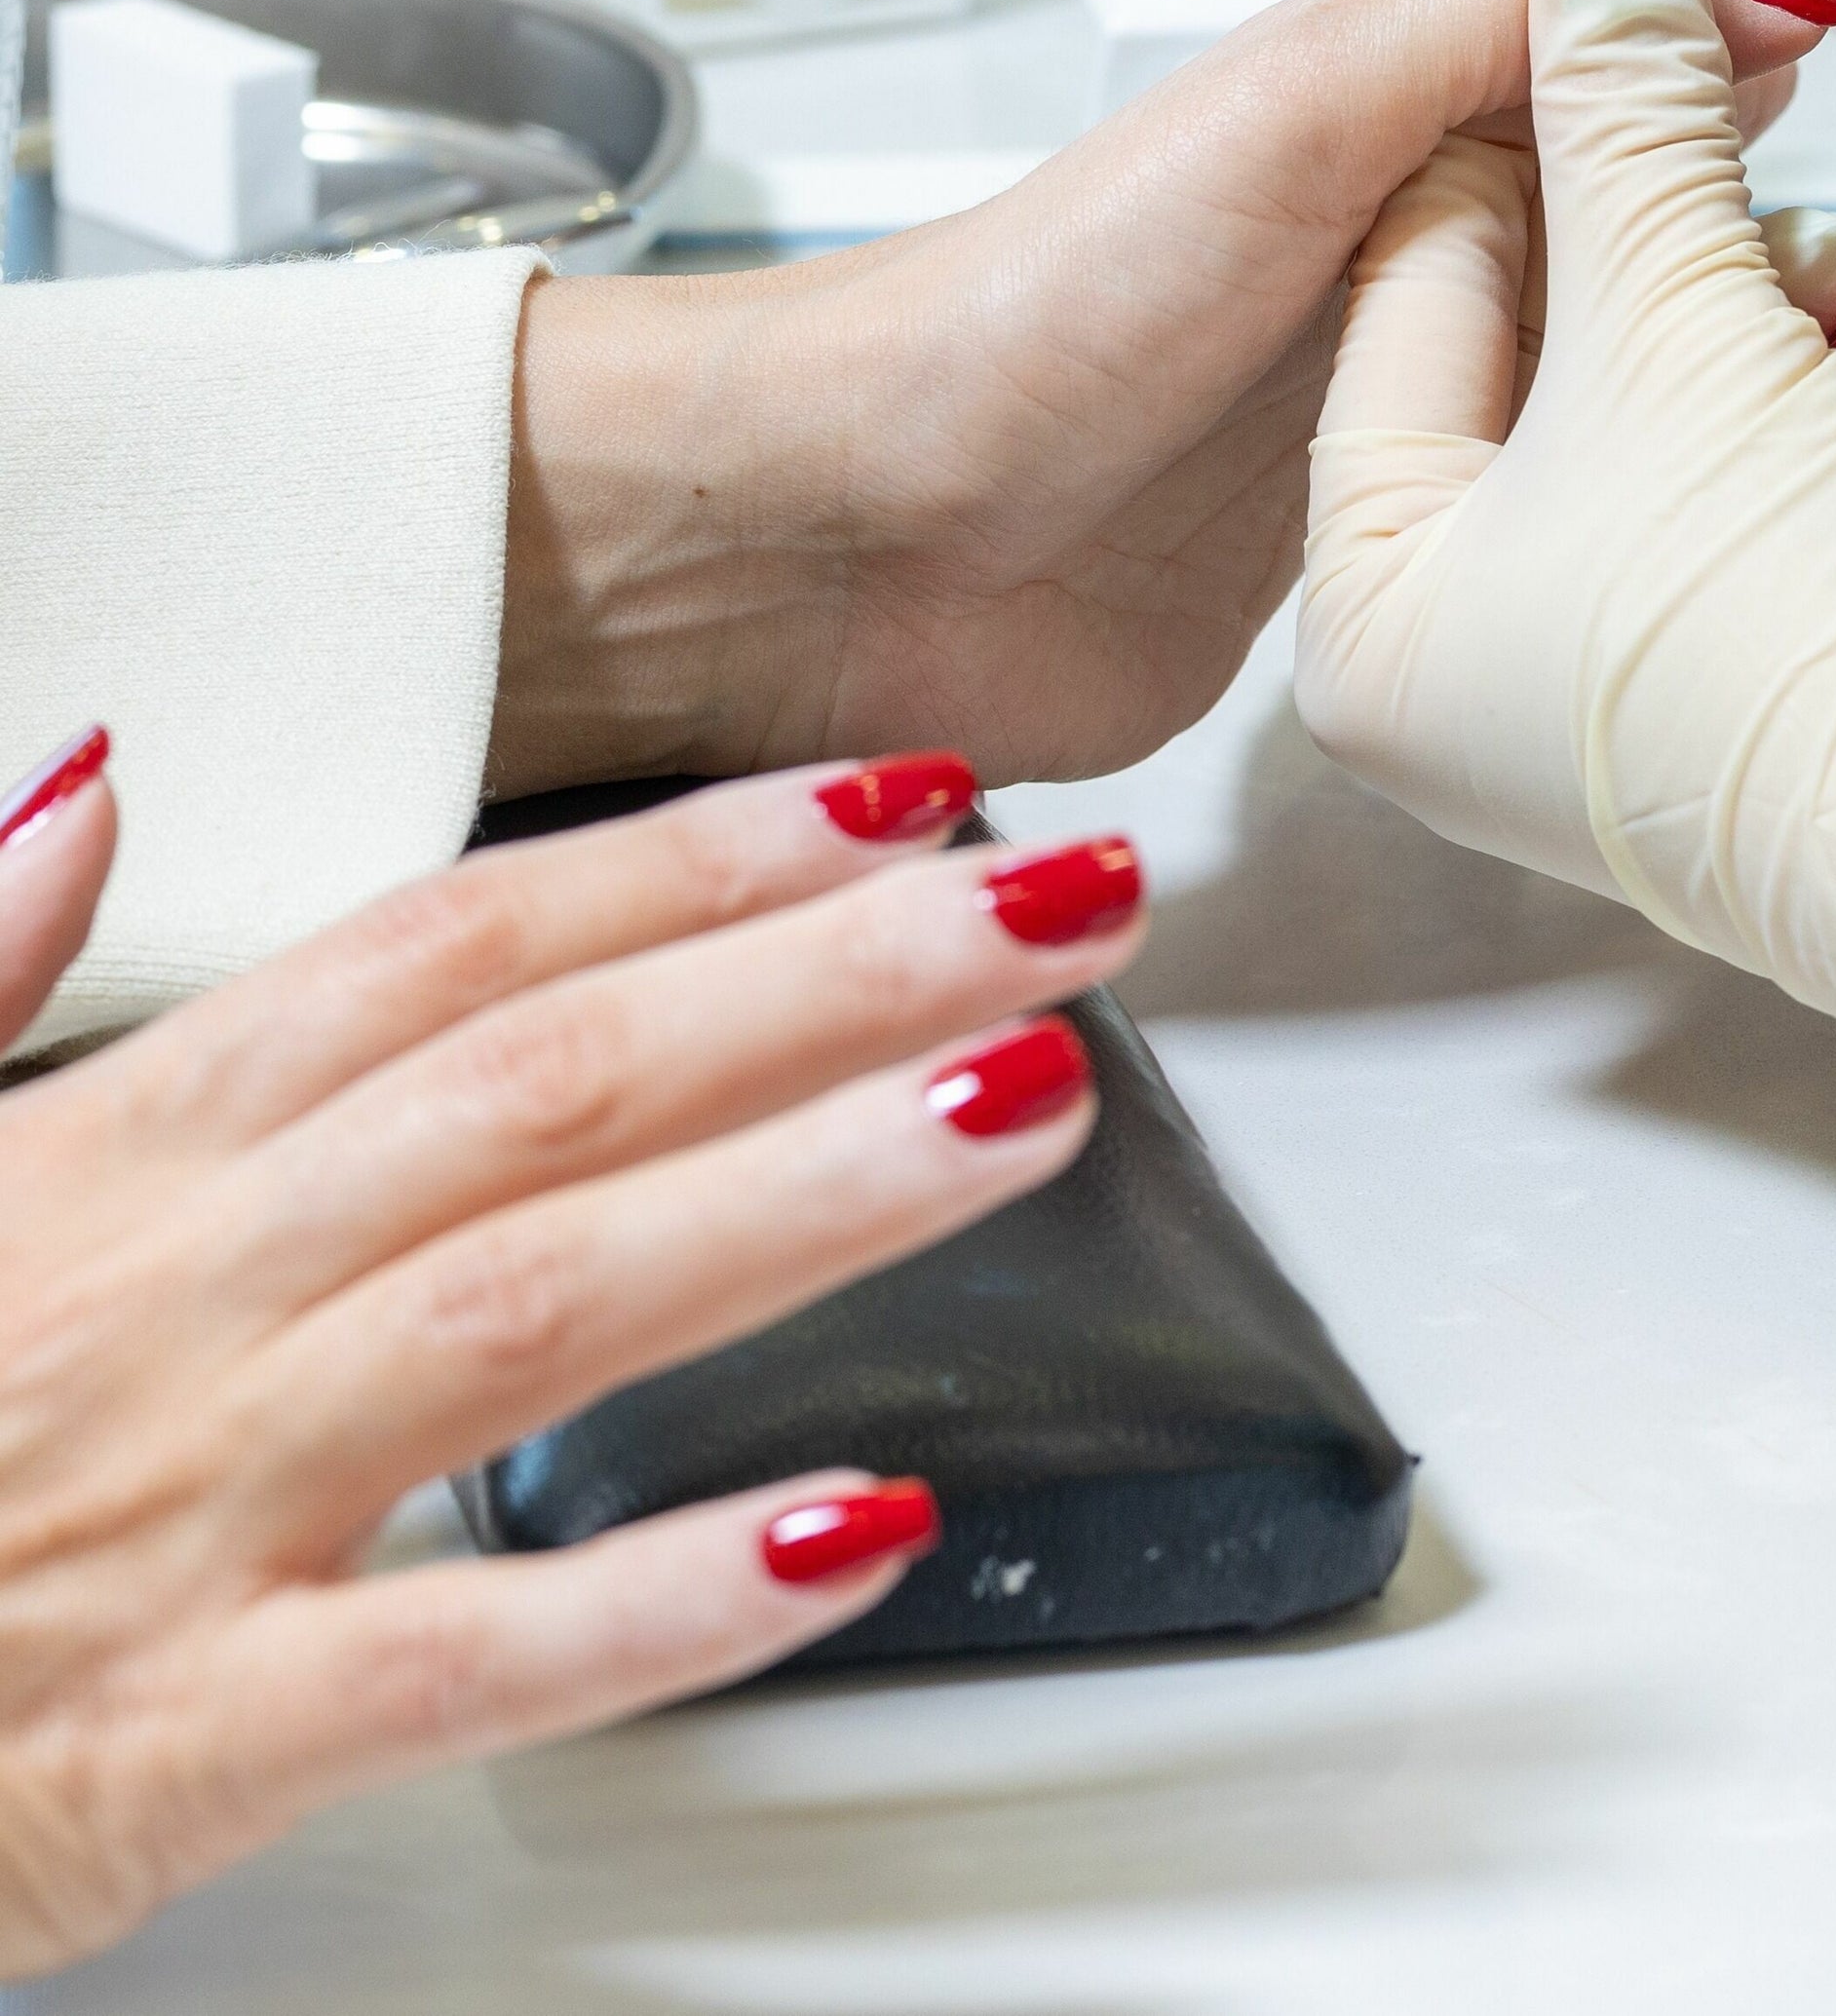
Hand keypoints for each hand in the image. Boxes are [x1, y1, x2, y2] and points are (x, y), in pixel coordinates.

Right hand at [0, 730, 1145, 1973]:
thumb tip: (84, 771)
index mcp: (120, 1163)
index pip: (452, 951)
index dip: (690, 861)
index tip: (903, 794)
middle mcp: (181, 1299)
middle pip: (552, 1086)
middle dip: (831, 974)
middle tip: (1065, 899)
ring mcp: (194, 1509)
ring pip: (542, 1305)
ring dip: (807, 1192)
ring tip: (1032, 1104)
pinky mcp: (192, 1735)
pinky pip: (460, 1653)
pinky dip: (665, 1590)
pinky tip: (869, 1521)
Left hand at [490, 0, 1835, 799]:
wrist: (876, 556)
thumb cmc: (1038, 320)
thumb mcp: (1299, 110)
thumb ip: (1490, 12)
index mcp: (1392, 125)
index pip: (1613, 51)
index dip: (1739, 41)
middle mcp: (1412, 266)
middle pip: (1643, 223)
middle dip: (1756, 228)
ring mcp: (1413, 421)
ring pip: (1625, 375)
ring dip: (1719, 376)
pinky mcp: (1401, 569)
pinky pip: (1568, 516)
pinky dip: (1653, 503)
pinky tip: (1728, 514)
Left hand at [1295, 0, 1835, 1256]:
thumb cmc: (1806, 647)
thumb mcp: (1686, 325)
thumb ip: (1625, 101)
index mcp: (1371, 605)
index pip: (1418, 278)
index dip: (1540, 122)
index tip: (1642, 5)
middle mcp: (1451, 669)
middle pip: (1534, 348)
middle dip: (1664, 228)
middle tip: (1759, 124)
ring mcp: (1593, 696)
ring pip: (1648, 416)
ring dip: (1752, 309)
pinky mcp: (1727, 701)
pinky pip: (1727, 497)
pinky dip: (1799, 411)